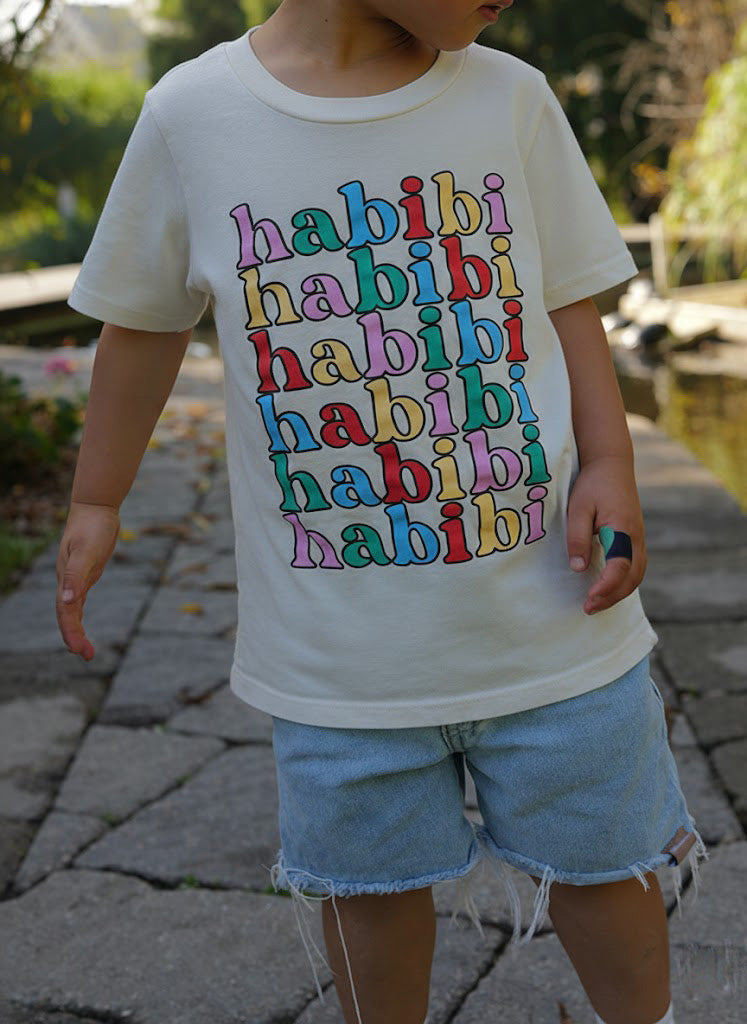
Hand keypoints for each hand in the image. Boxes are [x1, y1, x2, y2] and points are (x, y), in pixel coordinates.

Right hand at [55, 502, 120, 659]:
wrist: (96, 507)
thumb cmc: (92, 527)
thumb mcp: (86, 551)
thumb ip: (76, 576)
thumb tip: (68, 602)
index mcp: (66, 578)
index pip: (66, 612)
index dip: (71, 631)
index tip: (80, 649)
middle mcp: (68, 581)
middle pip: (67, 615)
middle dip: (74, 636)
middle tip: (87, 655)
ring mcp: (75, 578)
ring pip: (71, 610)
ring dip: (76, 629)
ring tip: (86, 649)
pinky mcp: (84, 573)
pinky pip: (78, 600)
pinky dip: (78, 614)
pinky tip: (81, 623)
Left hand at [566, 455, 646, 614]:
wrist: (612, 465)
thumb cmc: (593, 484)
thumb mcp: (579, 507)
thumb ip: (578, 537)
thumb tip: (578, 568)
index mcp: (624, 528)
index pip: (621, 565)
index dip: (607, 585)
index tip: (590, 598)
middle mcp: (637, 537)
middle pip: (633, 576)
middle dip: (612, 596)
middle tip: (588, 608)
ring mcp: (639, 539)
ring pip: (636, 575)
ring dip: (618, 593)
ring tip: (595, 604)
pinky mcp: (635, 539)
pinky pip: (634, 568)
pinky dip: (623, 583)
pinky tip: (605, 589)